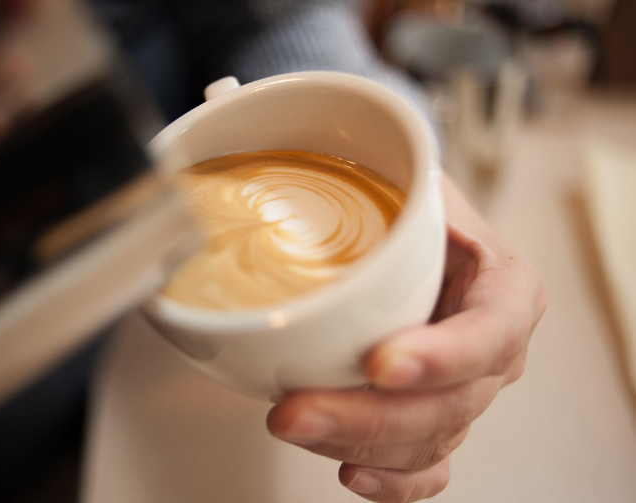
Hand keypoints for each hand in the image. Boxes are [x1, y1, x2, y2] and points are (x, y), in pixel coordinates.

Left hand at [267, 175, 546, 501]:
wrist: (412, 243)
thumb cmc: (413, 210)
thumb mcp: (410, 178)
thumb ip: (385, 174)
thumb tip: (281, 165)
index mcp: (505, 287)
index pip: (492, 330)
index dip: (444, 354)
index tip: (381, 362)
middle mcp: (493, 349)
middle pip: (450, 402)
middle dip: (368, 415)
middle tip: (295, 409)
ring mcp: (464, 391)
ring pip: (425, 440)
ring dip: (356, 443)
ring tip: (292, 422)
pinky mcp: (435, 420)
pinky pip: (426, 468)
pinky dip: (392, 481)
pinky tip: (351, 472)